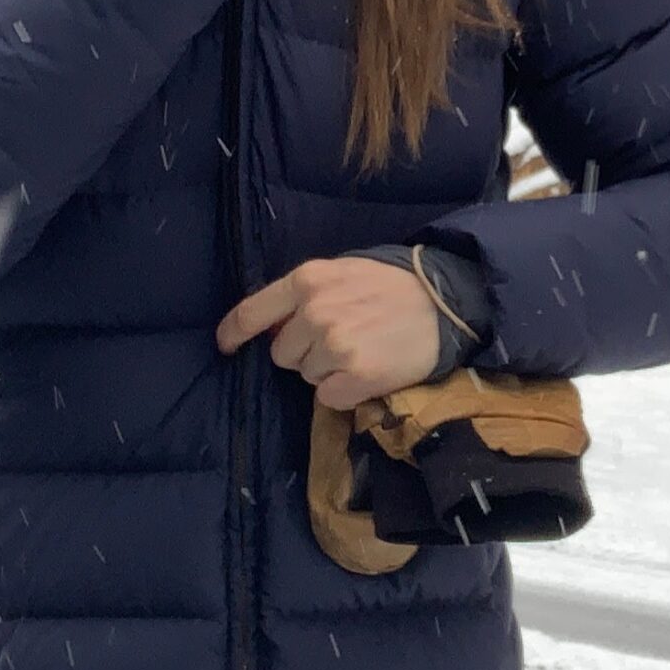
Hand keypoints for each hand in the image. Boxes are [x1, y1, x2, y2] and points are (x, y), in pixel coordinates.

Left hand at [215, 258, 440, 410]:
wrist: (445, 303)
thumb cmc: (391, 286)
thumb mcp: (342, 272)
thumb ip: (304, 294)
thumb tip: (272, 327)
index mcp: (307, 280)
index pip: (252, 312)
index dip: (234, 332)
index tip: (225, 346)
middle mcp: (315, 311)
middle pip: (281, 353)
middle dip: (304, 352)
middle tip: (341, 339)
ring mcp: (335, 344)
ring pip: (306, 375)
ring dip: (327, 370)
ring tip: (361, 350)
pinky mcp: (356, 375)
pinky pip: (328, 397)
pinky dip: (344, 391)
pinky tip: (367, 371)